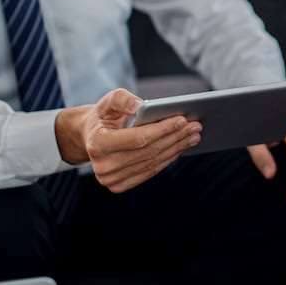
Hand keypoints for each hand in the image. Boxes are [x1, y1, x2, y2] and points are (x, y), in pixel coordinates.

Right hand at [55, 88, 201, 192]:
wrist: (89, 137)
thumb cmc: (103, 116)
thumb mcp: (108, 101)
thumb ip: (123, 99)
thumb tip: (140, 105)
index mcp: (97, 143)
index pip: (138, 138)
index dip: (162, 129)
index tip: (183, 119)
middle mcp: (102, 166)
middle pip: (149, 152)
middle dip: (175, 137)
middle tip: (196, 126)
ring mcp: (110, 179)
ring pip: (152, 163)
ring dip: (176, 149)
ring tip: (193, 136)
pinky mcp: (119, 185)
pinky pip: (150, 171)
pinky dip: (168, 158)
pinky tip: (181, 147)